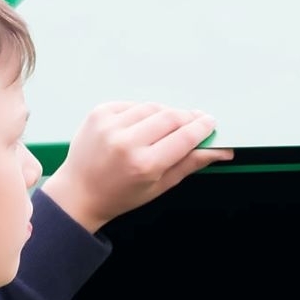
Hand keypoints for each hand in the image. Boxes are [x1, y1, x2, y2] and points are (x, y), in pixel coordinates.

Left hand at [42, 102, 232, 233]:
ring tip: (165, 127)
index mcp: (144, 165)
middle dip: (187, 117)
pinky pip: (132, 105)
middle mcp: (126, 143)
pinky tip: (140, 125)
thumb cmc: (120, 195)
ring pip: (152, 108)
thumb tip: (221, 150)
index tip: (210, 122)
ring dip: (164, 114)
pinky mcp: (99, 113)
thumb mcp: (159, 186)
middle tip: (195, 120)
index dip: (201, 128)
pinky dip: (141, 112)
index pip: (184, 137)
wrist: (78, 193)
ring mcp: (110, 126)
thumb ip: (190, 164)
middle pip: (171, 117)